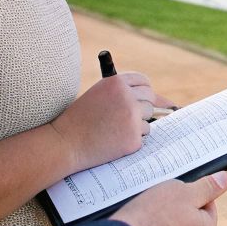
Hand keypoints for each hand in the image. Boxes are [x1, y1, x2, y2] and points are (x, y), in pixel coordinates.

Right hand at [49, 71, 176, 170]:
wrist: (65, 143)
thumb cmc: (79, 120)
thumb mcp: (98, 95)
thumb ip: (122, 93)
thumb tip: (161, 100)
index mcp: (116, 83)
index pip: (143, 81)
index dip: (144, 89)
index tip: (144, 96)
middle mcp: (127, 97)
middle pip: (150, 99)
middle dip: (142, 107)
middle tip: (128, 117)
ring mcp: (132, 118)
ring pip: (148, 118)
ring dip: (136, 125)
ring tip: (113, 130)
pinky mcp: (134, 138)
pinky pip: (142, 136)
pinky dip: (131, 140)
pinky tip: (112, 141)